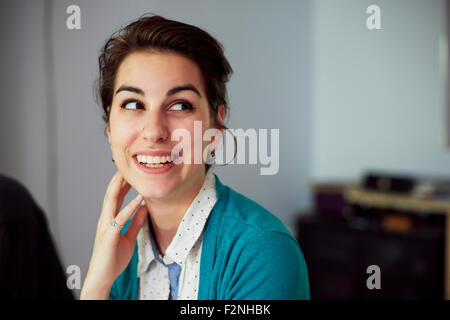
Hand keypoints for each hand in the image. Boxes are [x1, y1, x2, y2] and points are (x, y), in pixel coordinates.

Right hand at [80, 171, 147, 299]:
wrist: (103, 277)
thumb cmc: (113, 258)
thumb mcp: (129, 237)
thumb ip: (135, 223)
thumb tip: (145, 208)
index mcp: (109, 219)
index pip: (114, 197)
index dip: (121, 183)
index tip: (130, 172)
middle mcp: (105, 220)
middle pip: (111, 194)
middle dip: (119, 179)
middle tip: (128, 165)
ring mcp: (105, 227)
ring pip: (111, 201)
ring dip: (121, 186)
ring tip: (129, 174)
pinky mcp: (109, 236)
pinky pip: (120, 218)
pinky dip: (130, 207)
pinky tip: (139, 199)